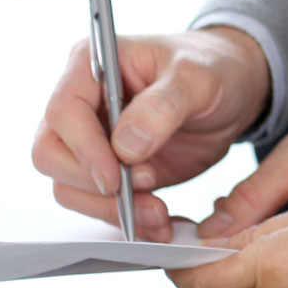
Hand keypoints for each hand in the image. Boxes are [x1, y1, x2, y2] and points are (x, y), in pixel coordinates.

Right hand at [32, 26, 268, 242]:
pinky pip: (98, 203)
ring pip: (70, 187)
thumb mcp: (199, 77)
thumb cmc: (214, 67)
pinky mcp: (110, 169)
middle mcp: (82, 103)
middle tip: (146, 191)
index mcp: (92, 65)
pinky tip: (158, 223)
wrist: (235, 90)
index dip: (83, 148)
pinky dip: (125, 218)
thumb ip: (163, 105)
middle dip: (93, 185)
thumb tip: (124, 146)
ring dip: (110, 209)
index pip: (63, 112)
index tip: (117, 176)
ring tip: (158, 215)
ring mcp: (92, 139)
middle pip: (52, 156)